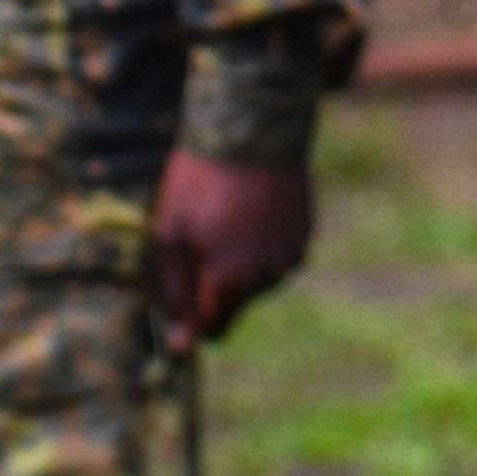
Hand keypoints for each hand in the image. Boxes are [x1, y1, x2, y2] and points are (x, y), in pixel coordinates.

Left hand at [147, 153, 313, 351]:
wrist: (251, 128)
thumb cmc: (199, 183)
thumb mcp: (170, 237)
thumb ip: (175, 295)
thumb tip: (180, 347)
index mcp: (232, 281)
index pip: (214, 327)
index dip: (193, 314)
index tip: (182, 287)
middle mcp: (268, 275)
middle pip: (237, 301)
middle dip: (217, 282)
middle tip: (200, 238)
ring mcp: (292, 252)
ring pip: (261, 278)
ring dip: (243, 261)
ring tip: (228, 217)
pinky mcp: (306, 229)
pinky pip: (280, 253)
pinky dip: (264, 241)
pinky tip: (250, 209)